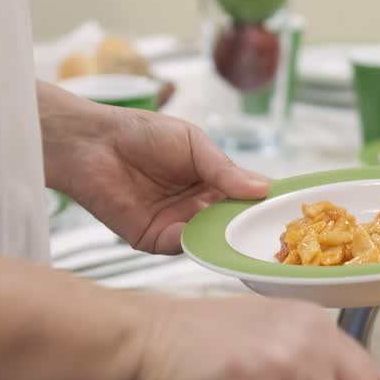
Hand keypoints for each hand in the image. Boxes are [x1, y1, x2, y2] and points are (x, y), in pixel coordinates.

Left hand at [40, 84, 267, 253]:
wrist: (91, 143)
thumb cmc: (140, 133)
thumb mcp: (193, 144)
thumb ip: (224, 169)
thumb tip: (263, 188)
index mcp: (211, 180)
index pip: (246, 195)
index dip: (265, 202)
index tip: (289, 208)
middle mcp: (197, 205)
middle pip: (233, 221)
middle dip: (250, 225)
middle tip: (274, 230)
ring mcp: (177, 223)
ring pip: (211, 238)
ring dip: (227, 237)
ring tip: (245, 235)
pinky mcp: (153, 238)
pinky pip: (181, 246)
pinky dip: (196, 244)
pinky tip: (209, 236)